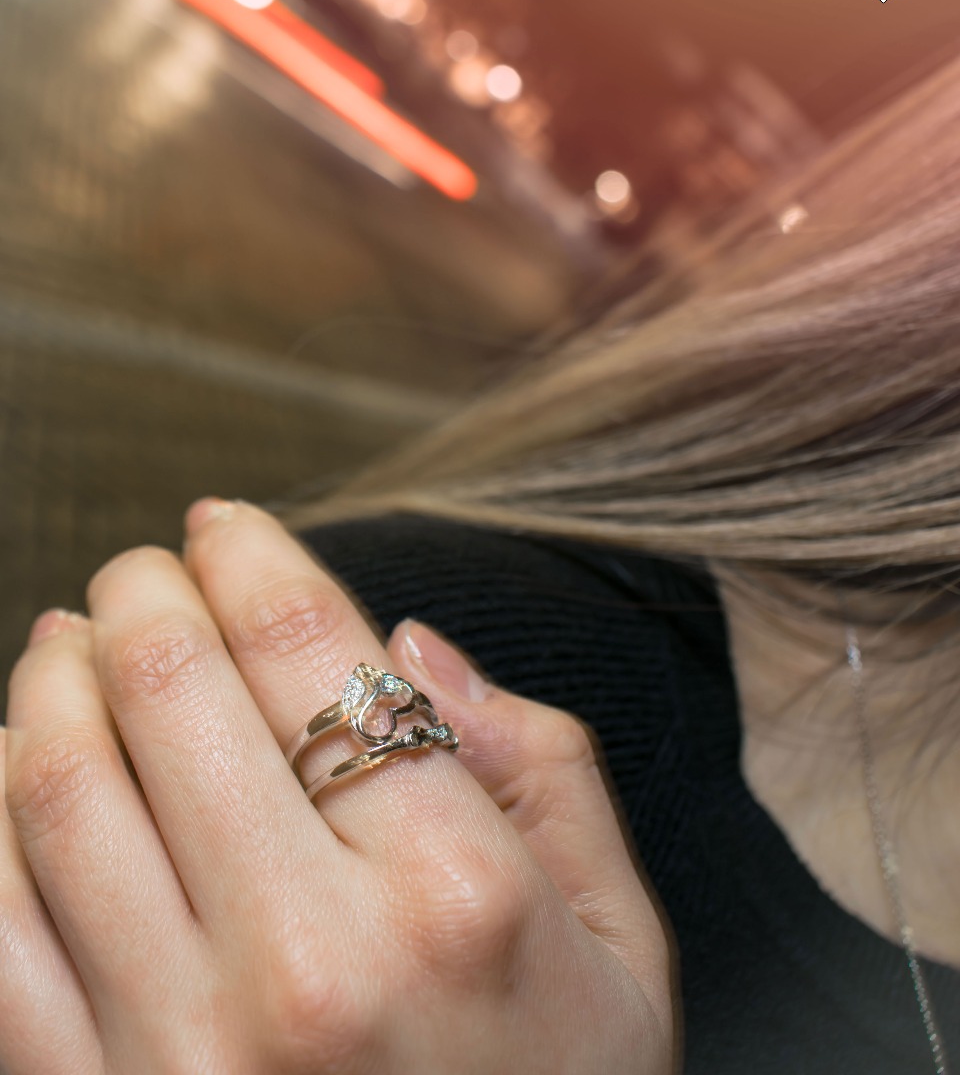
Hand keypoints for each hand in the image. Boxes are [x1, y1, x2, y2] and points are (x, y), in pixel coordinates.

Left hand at [1, 499, 675, 1073]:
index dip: (252, 553)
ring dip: (48, 678)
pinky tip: (16, 768)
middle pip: (171, 687)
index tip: (227, 521)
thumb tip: (409, 647)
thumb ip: (542, 766)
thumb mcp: (621, 941)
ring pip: (56, 785)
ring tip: (68, 640)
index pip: (312, 651)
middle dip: (143, 590)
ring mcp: (182, 1053)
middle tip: (145, 569)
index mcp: (455, 895)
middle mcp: (311, 961)